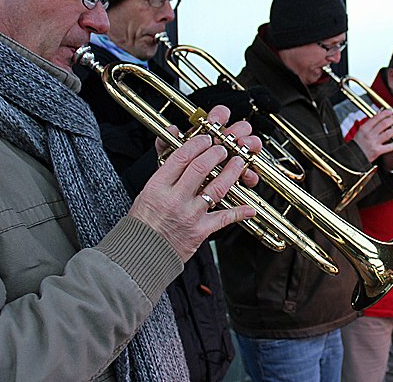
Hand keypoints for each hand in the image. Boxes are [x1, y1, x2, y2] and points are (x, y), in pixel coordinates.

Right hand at [134, 105, 257, 261]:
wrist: (142, 254)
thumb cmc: (144, 222)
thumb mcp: (147, 191)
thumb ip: (164, 170)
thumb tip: (173, 141)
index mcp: (158, 187)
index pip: (180, 157)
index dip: (197, 144)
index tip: (206, 139)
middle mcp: (174, 199)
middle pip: (201, 168)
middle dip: (216, 153)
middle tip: (223, 148)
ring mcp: (189, 215)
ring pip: (217, 188)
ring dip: (232, 172)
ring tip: (239, 162)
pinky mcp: (200, 231)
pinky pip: (224, 218)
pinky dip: (239, 212)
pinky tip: (250, 208)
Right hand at [352, 109, 392, 161]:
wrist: (354, 156)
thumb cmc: (358, 144)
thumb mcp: (361, 131)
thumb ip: (369, 125)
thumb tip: (380, 117)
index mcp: (364, 128)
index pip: (376, 118)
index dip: (385, 113)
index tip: (390, 111)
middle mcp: (369, 135)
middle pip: (384, 124)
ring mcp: (373, 143)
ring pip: (388, 134)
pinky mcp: (377, 151)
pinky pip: (388, 147)